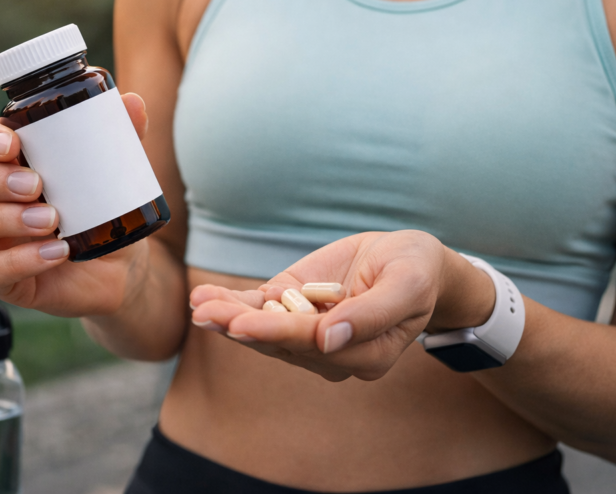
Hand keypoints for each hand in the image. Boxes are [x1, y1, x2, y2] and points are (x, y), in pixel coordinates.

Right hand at [0, 92, 151, 317]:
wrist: (121, 264)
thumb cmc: (103, 207)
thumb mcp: (115, 170)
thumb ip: (120, 136)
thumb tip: (133, 103)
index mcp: (3, 164)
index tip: (14, 144)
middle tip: (34, 183)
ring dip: (5, 218)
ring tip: (51, 218)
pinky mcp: (5, 278)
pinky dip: (24, 259)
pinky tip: (57, 251)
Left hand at [188, 230, 493, 381]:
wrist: (410, 260)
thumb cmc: (416, 273)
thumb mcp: (408, 285)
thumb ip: (373, 315)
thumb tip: (329, 340)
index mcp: (365, 355)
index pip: (315, 345)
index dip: (279, 333)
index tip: (245, 326)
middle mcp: (331, 351)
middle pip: (281, 342)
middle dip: (242, 328)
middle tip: (208, 317)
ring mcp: (308, 330)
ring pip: (263, 328)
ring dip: (228, 317)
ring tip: (200, 306)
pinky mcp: (293, 306)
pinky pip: (259, 308)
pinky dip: (230, 304)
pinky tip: (203, 299)